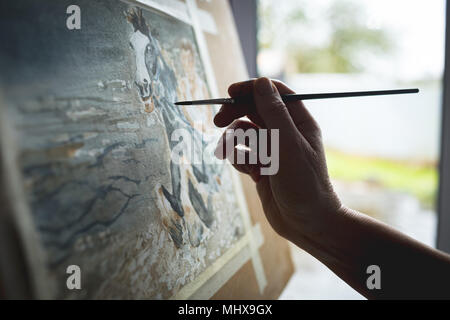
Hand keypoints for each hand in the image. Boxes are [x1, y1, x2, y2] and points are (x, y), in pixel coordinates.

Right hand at [214, 77, 341, 240]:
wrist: (306, 223)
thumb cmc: (304, 183)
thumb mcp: (287, 145)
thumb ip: (273, 113)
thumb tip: (261, 82)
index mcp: (297, 121)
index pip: (272, 92)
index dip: (252, 88)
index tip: (230, 93)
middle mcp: (284, 132)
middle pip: (252, 110)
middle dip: (235, 115)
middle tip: (217, 121)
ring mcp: (271, 150)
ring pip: (243, 134)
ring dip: (237, 145)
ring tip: (247, 162)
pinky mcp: (261, 166)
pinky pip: (241, 154)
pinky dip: (241, 162)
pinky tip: (253, 175)